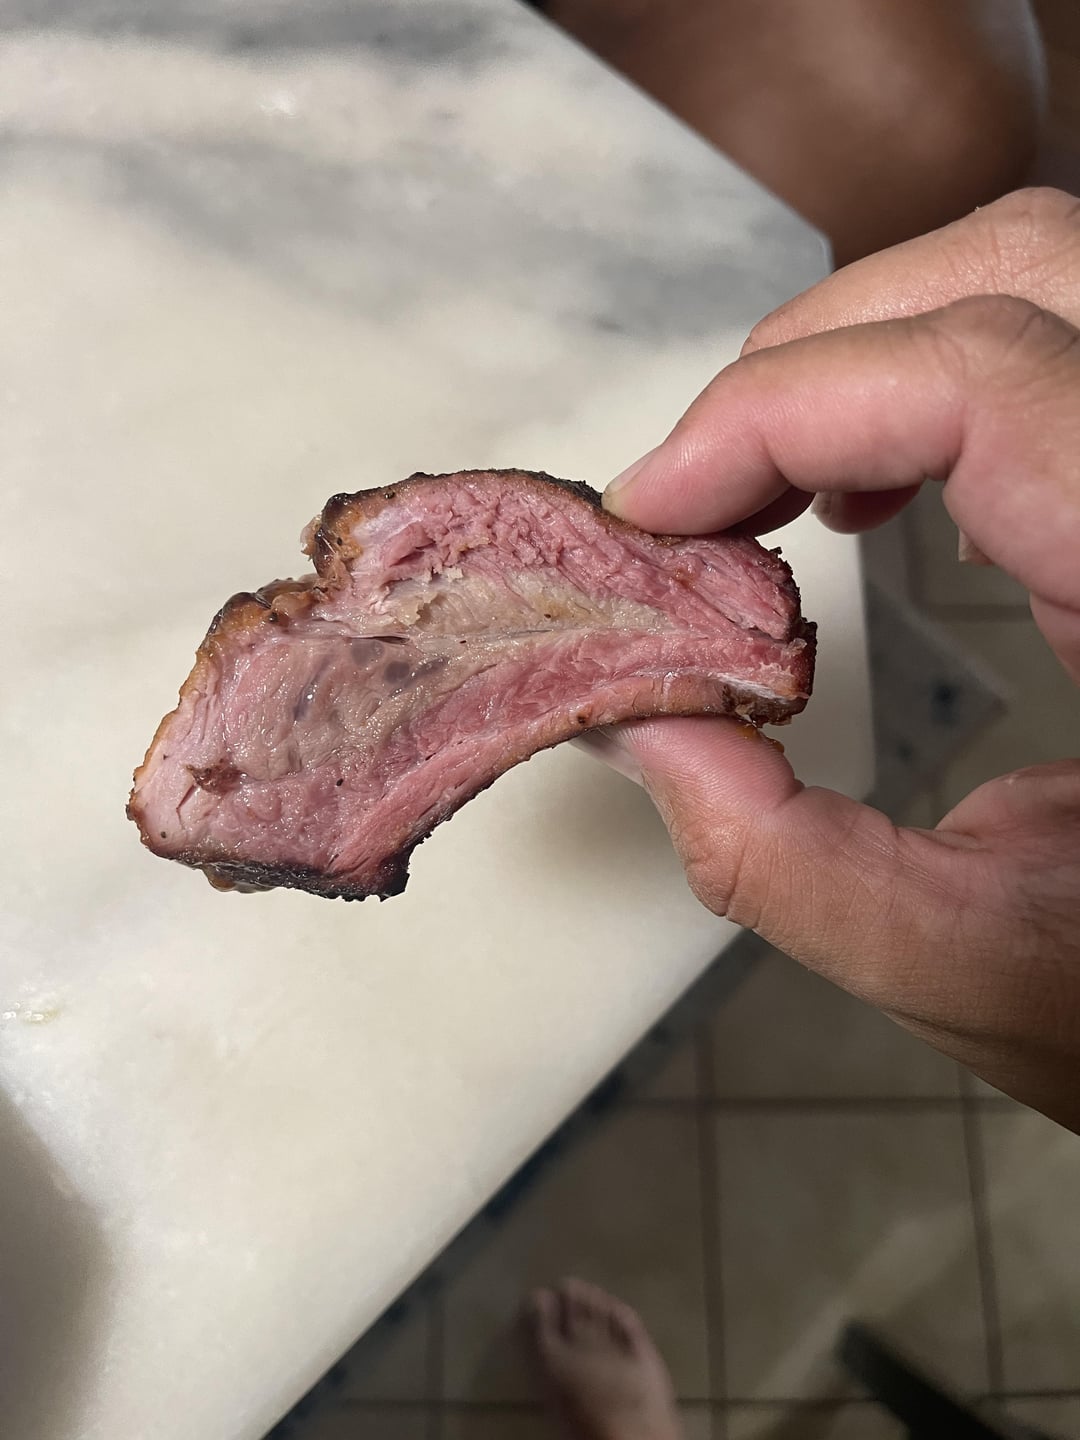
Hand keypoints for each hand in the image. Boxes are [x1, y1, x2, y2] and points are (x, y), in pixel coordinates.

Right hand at [601, 188, 1079, 1129]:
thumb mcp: (987, 972)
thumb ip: (785, 861)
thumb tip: (643, 722)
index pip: (983, 381)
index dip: (783, 409)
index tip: (658, 512)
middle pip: (1021, 269)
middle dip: (816, 354)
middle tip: (701, 490)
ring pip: (1042, 281)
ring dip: (867, 356)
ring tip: (766, 492)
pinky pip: (1054, 355)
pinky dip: (924, 388)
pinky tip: (864, 496)